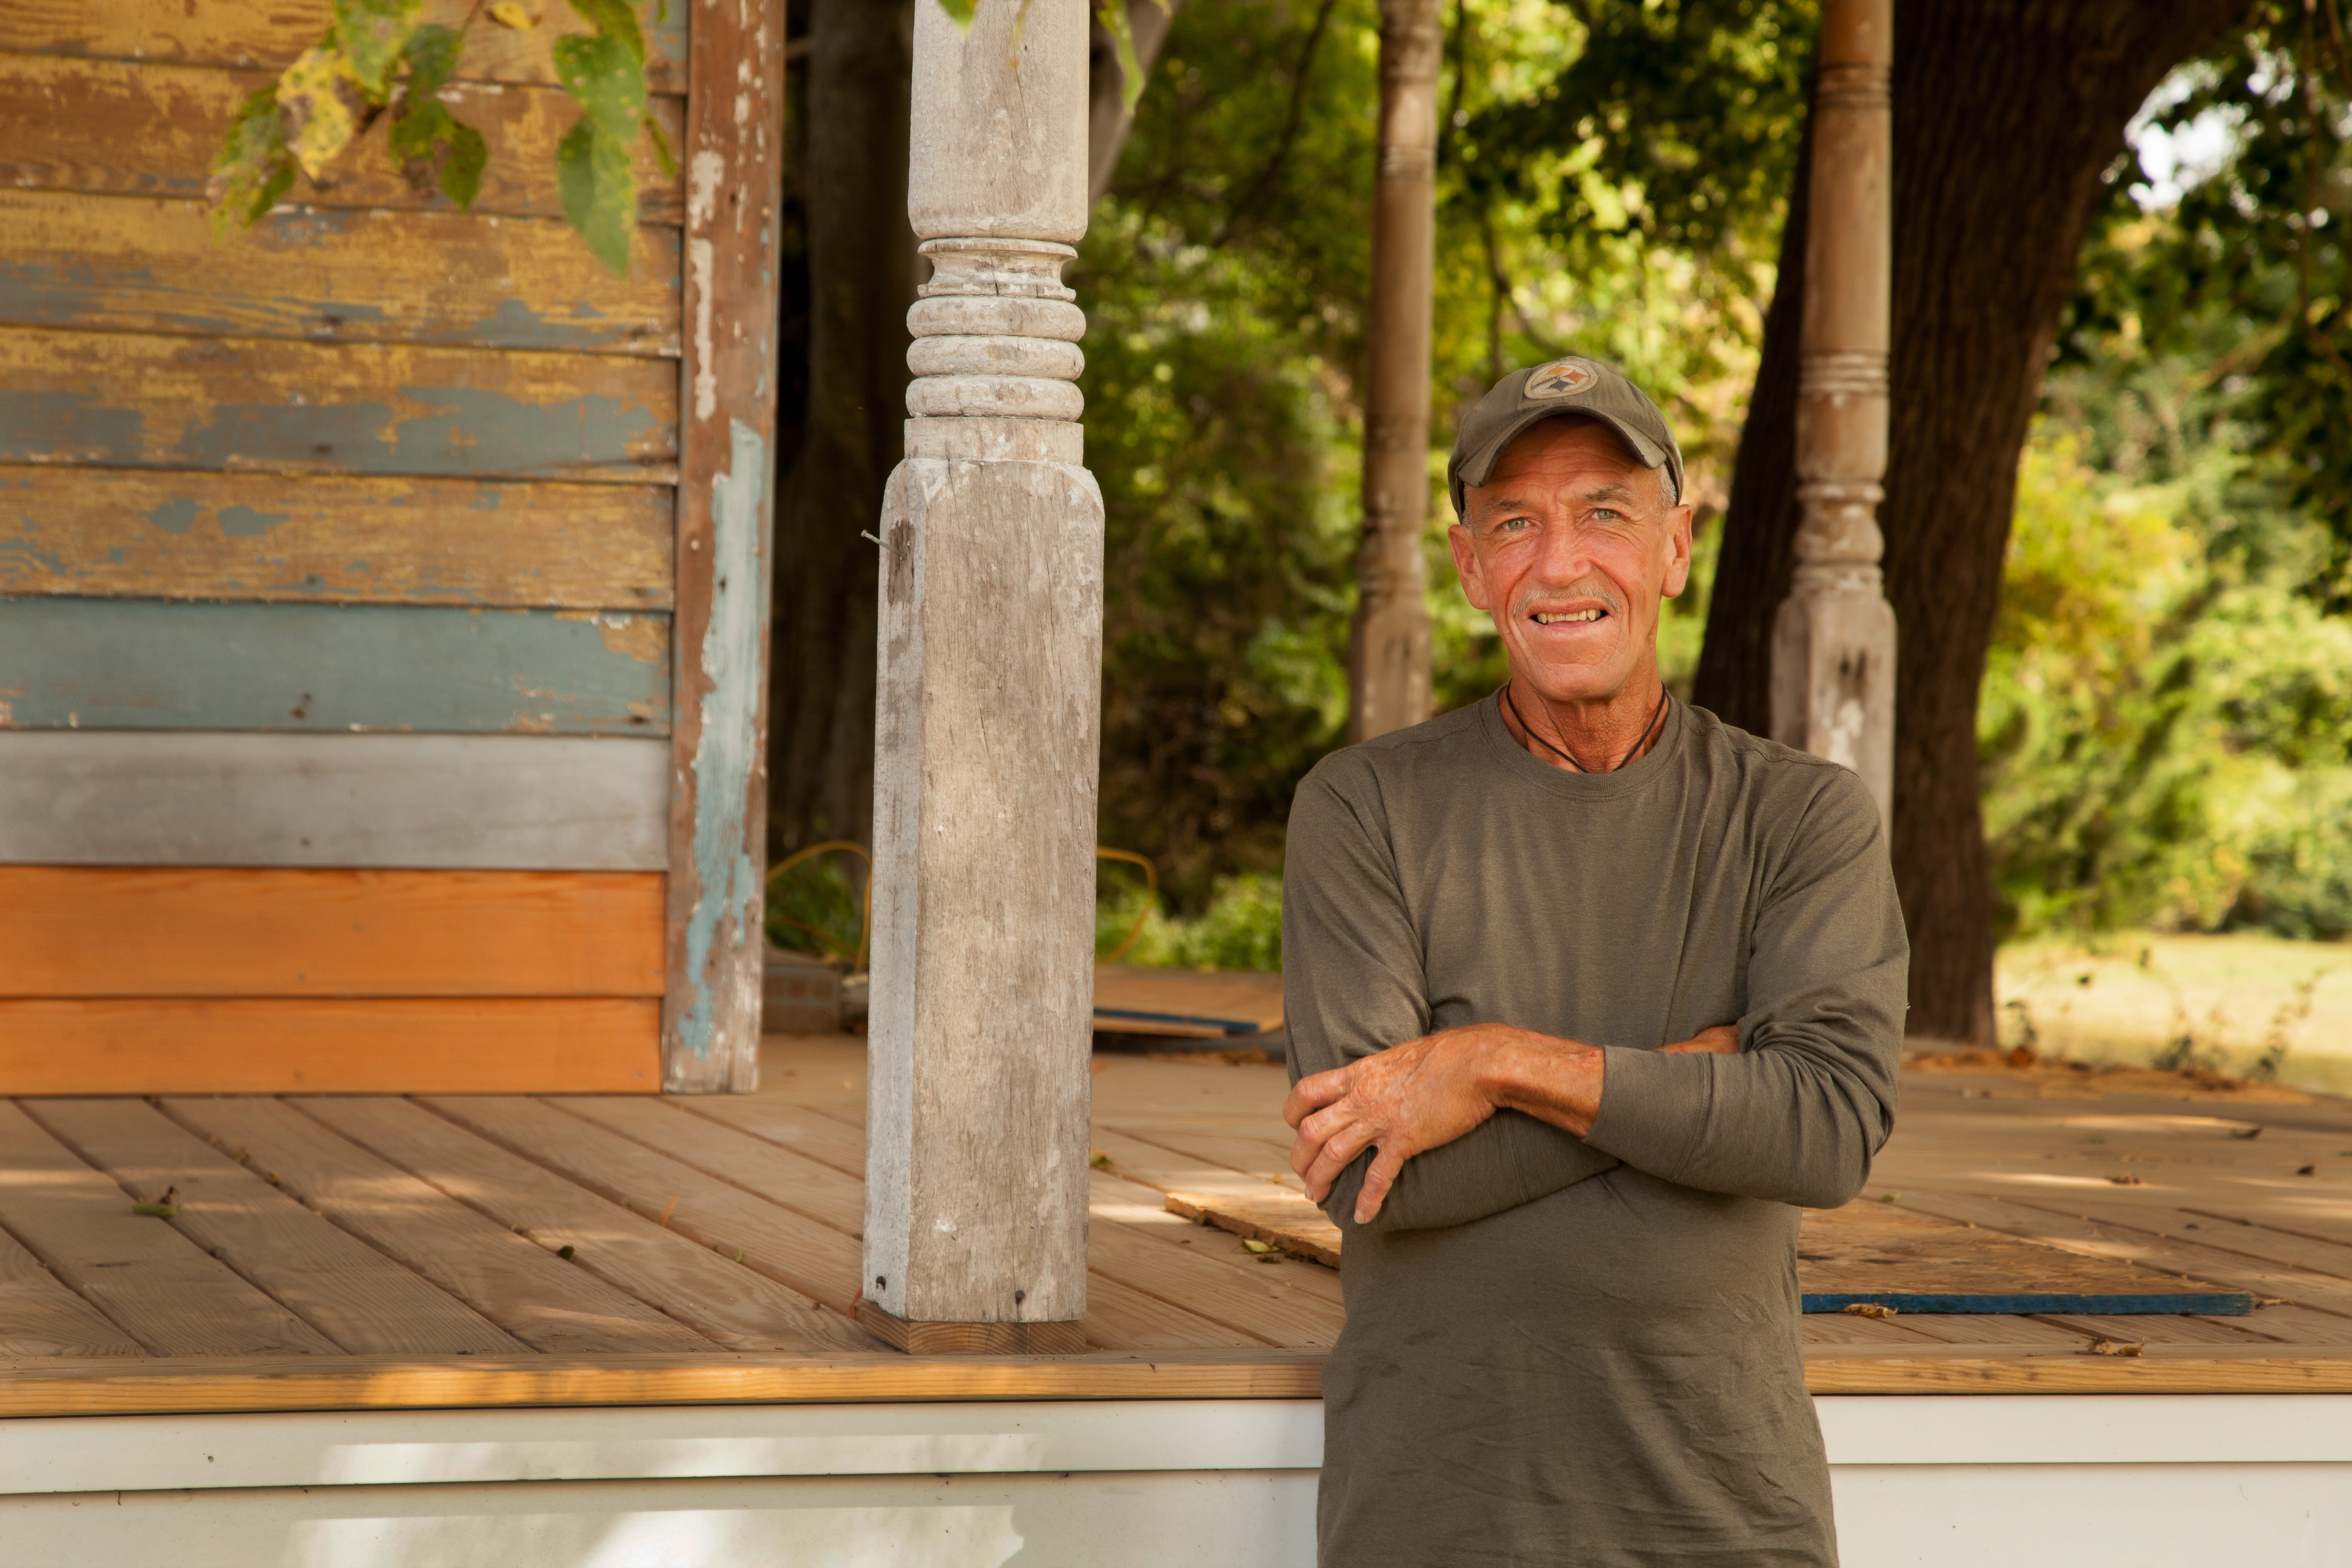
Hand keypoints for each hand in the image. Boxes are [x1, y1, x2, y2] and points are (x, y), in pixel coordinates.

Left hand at [1283, 1022, 1736, 1225]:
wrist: (1481, 1061)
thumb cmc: (1449, 1055)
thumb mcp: (1403, 1056)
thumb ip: (1382, 1072)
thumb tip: (1377, 1079)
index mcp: (1359, 1073)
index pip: (1305, 1091)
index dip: (1292, 1113)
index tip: (1295, 1128)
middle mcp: (1362, 1097)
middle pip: (1310, 1130)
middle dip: (1300, 1158)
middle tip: (1304, 1176)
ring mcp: (1382, 1118)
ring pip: (1333, 1154)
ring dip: (1320, 1179)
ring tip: (1315, 1198)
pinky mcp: (1406, 1139)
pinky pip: (1379, 1175)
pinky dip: (1368, 1199)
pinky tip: (1364, 1217)